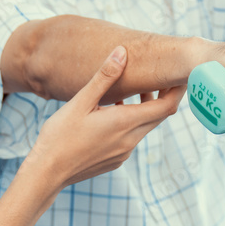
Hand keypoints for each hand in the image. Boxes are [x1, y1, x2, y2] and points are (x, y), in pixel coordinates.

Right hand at [26, 47, 183, 187]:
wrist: (47, 173)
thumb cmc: (60, 136)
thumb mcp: (80, 102)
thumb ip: (104, 77)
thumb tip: (122, 52)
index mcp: (125, 123)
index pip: (166, 106)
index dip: (177, 90)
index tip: (177, 76)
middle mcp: (130, 140)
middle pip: (158, 116)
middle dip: (160, 96)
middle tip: (155, 78)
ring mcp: (123, 153)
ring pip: (144, 127)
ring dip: (142, 109)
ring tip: (128, 93)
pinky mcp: (115, 161)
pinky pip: (131, 139)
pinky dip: (129, 124)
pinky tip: (110, 115)